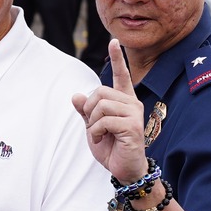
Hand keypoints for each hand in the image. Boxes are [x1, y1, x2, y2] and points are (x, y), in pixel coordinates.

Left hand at [71, 39, 148, 182]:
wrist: (123, 169)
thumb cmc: (111, 147)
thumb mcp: (93, 127)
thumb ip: (86, 111)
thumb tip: (76, 95)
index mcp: (124, 101)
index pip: (121, 75)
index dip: (117, 58)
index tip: (114, 41)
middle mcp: (131, 103)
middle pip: (100, 91)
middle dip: (89, 109)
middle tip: (93, 126)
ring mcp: (134, 114)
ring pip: (101, 105)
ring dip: (92, 122)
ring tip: (98, 134)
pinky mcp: (132, 126)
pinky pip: (105, 120)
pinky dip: (96, 131)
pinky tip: (102, 139)